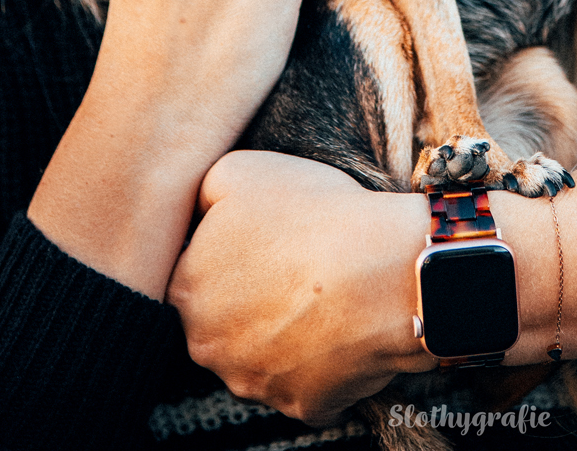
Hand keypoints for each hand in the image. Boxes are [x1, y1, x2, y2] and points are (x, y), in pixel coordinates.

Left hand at [168, 152, 434, 423]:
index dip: (231, 250)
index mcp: (187, 289)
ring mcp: (254, 382)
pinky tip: (342, 324)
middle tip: (294, 263)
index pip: (195, 271)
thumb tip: (197, 211)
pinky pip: (304, 381)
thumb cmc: (316, 215)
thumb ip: (200, 193)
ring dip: (283, 330)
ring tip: (324, 291)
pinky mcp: (300, 405)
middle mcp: (208, 346)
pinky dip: (320, 358)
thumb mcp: (242, 170)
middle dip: (251, 295)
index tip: (266, 237)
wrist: (389, 270)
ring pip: (261, 354)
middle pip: (223, 319)